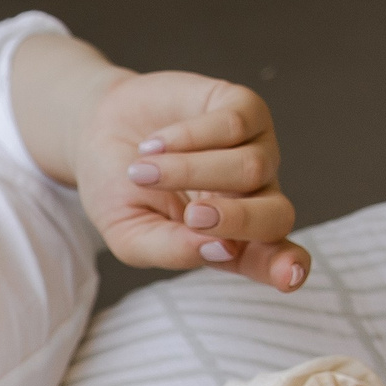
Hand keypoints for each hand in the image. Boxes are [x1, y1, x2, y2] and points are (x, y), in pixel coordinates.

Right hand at [76, 71, 310, 290]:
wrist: (96, 131)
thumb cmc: (118, 190)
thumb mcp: (131, 234)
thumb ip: (171, 250)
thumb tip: (219, 250)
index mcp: (232, 238)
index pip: (273, 256)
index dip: (285, 266)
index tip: (290, 276)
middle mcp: (253, 195)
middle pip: (277, 215)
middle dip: (237, 219)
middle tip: (193, 216)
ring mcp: (254, 150)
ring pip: (250, 167)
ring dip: (188, 172)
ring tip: (143, 171)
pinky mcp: (244, 109)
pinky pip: (235, 125)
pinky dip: (188, 137)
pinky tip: (155, 144)